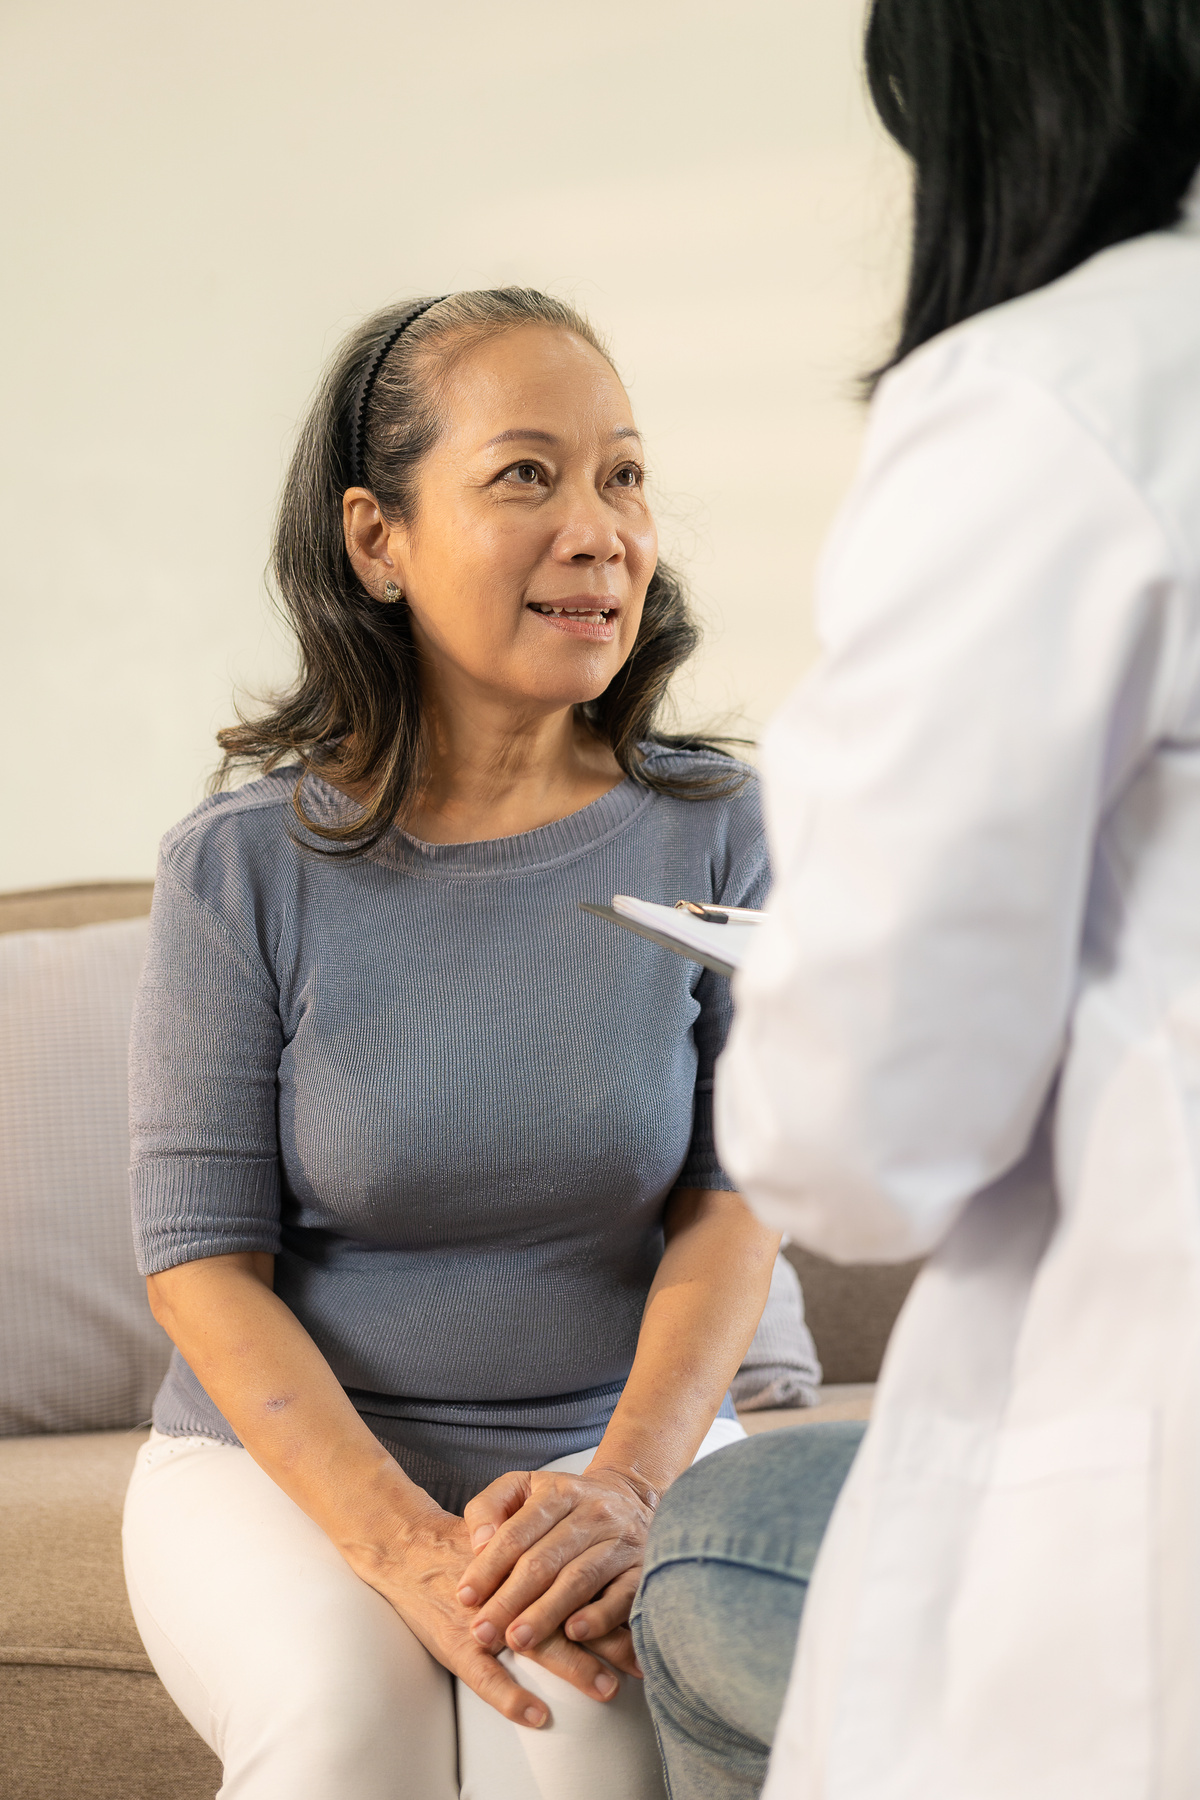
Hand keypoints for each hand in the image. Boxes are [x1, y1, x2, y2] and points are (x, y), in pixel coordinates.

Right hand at [345, 1501, 628, 1723]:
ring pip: (534, 1643)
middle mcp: (509, 1587)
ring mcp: (483, 1617)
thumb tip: (598, 1553)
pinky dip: (510, 1697)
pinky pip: (485, 1676)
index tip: (646, 1617)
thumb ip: (544, 1540)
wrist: (409, 1548)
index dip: (612, 1599)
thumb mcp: (506, 1530)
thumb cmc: (466, 1546)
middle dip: (606, 1638)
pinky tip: (537, 1715)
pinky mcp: (456, 1642)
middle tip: (639, 1661)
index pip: (577, 1577)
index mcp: (525, 1558)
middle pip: (567, 1611)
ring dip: (573, 1666)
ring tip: (607, 1687)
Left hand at [456, 1465, 656, 1672]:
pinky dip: (599, 1617)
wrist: (630, 1497)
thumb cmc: (563, 1503)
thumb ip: (490, 1506)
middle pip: (545, 1560)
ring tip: (517, 1640)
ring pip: (579, 1579)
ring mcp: (620, 1542)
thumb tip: (478, 1543)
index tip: (465, 1597)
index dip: (488, 1567)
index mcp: (558, 1493)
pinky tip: (573, 1634)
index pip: (517, 1532)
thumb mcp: (523, 1487)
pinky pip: (622, 1596)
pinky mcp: (642, 1569)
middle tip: (483, 1632)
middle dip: (510, 1600)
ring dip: (546, 1614)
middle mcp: (593, 1514)